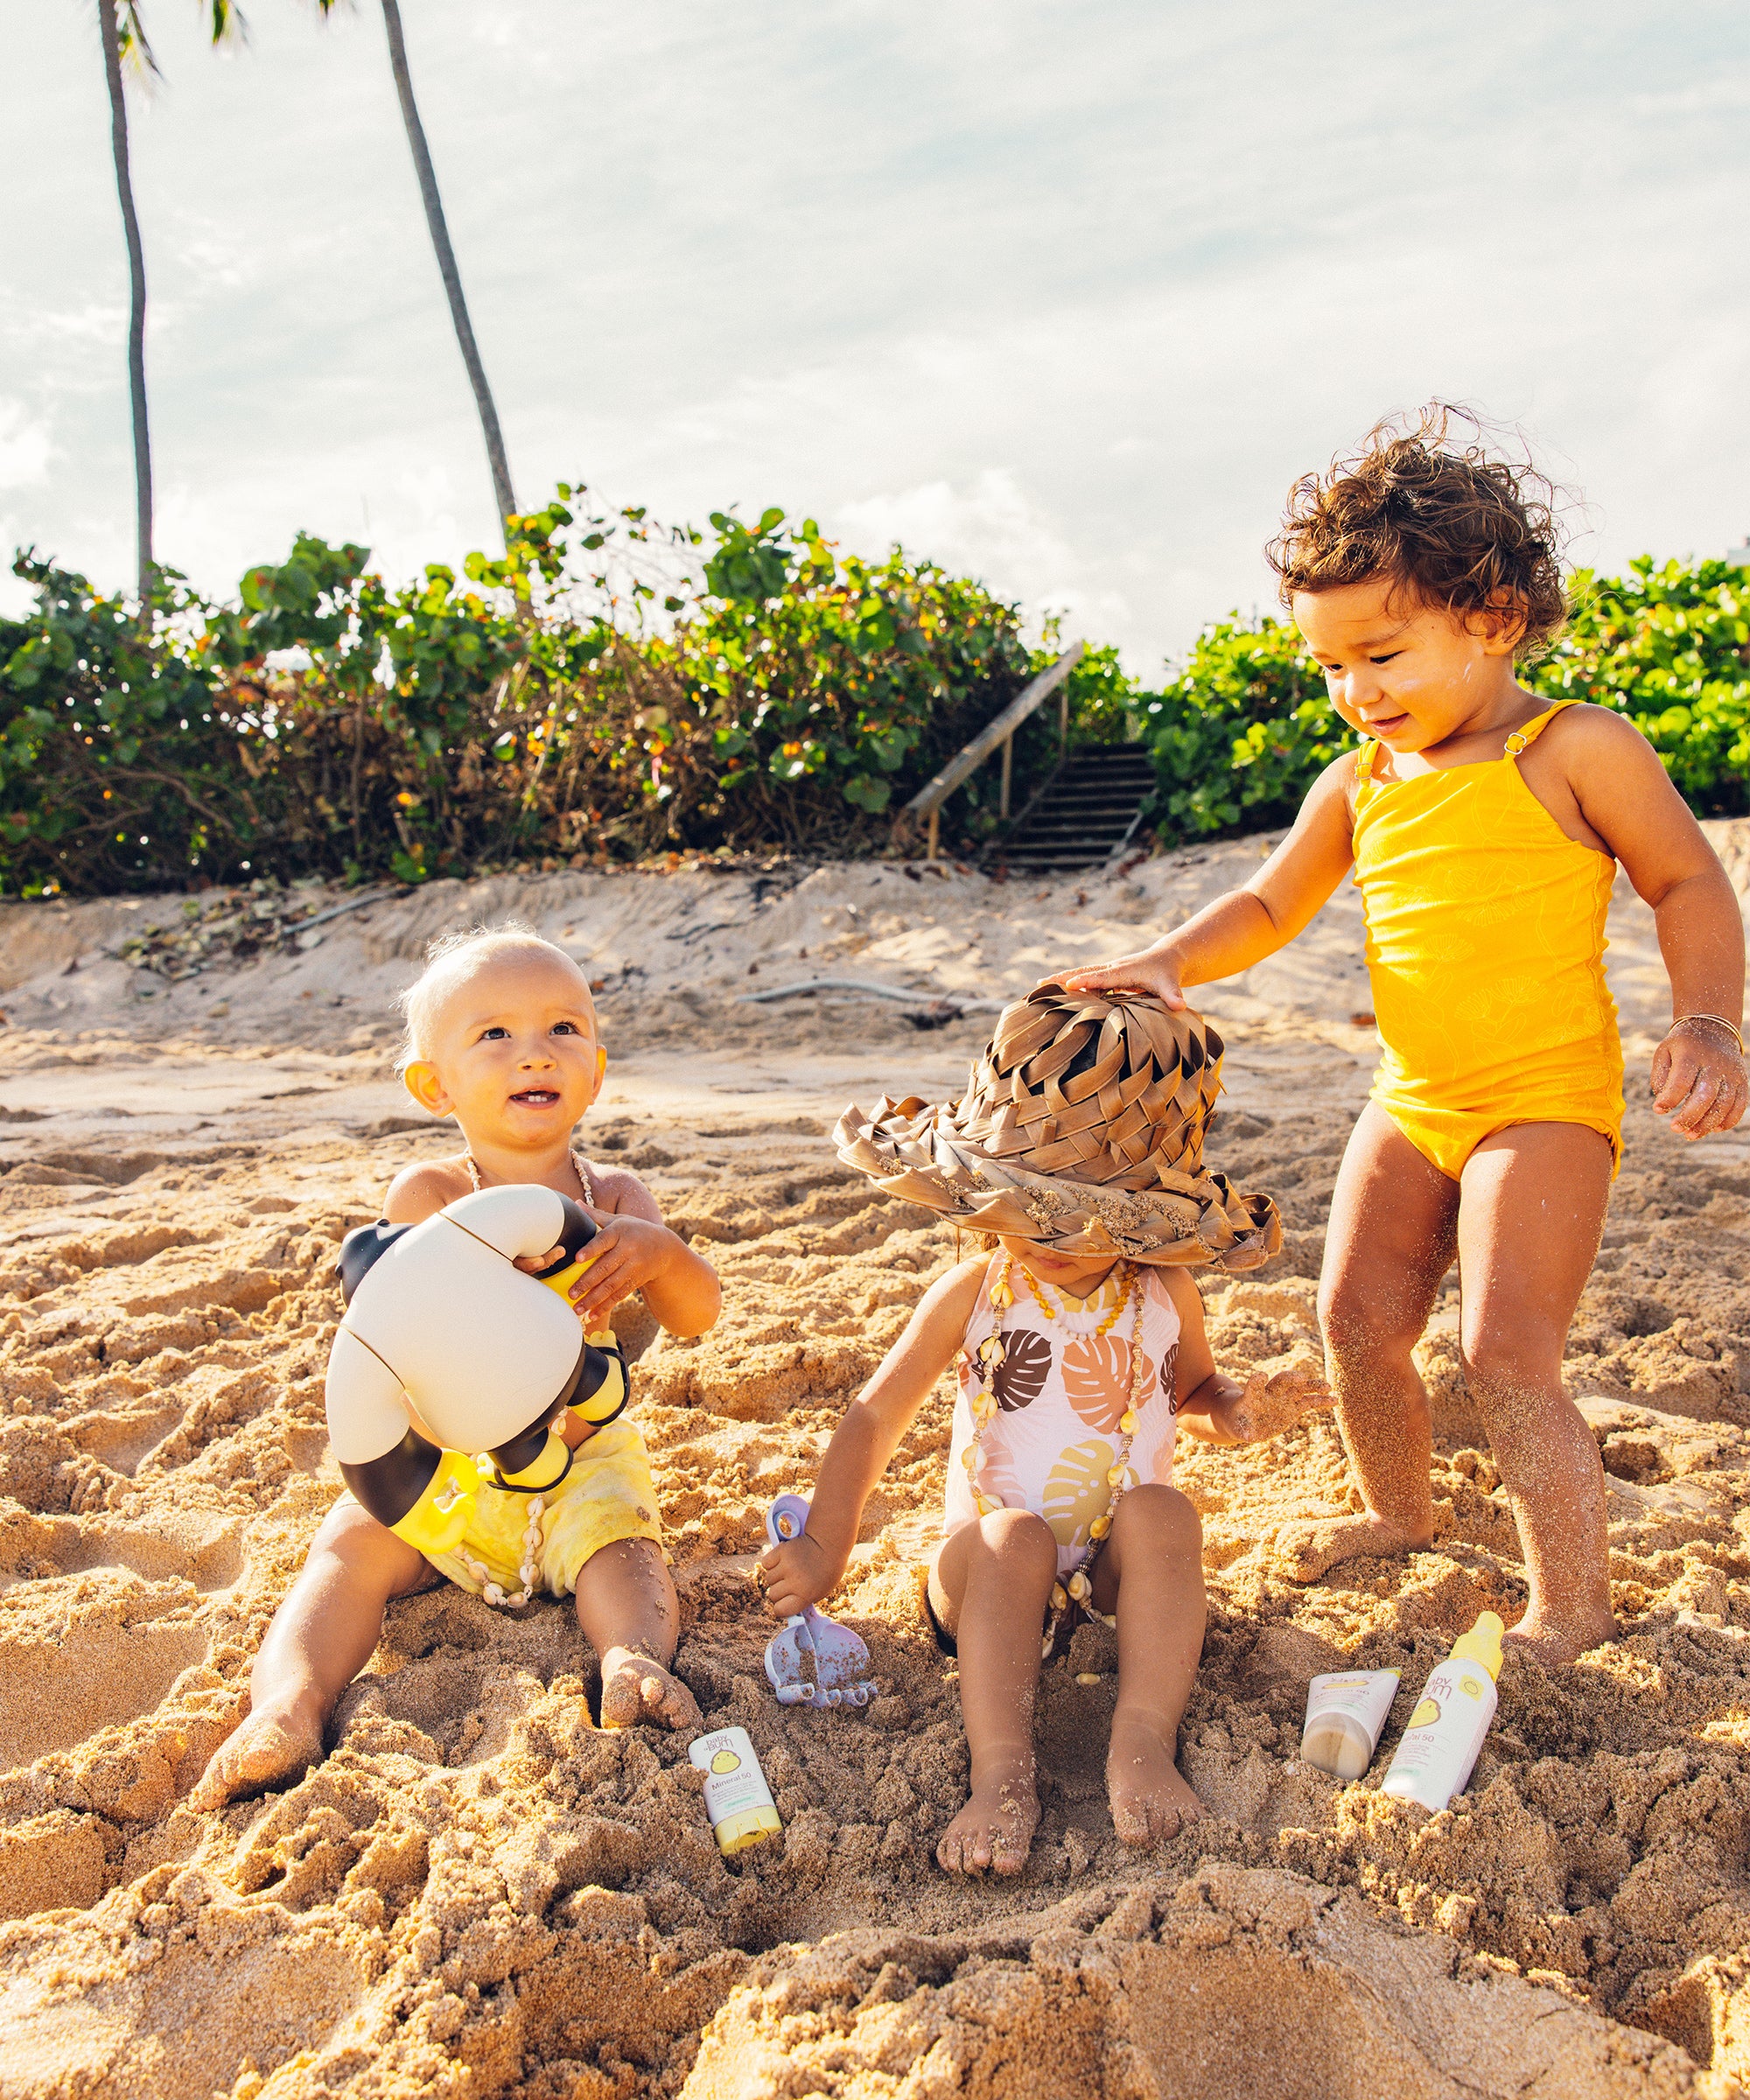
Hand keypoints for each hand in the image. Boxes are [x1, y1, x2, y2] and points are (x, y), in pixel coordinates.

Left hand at [564, 1215, 683, 1324]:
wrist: (665, 1248)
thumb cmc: (634, 1230)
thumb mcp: (620, 1220)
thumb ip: (597, 1215)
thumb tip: (575, 1204)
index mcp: (621, 1231)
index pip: (604, 1240)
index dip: (591, 1249)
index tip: (577, 1259)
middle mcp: (628, 1249)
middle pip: (605, 1267)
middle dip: (587, 1282)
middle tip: (571, 1293)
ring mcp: (634, 1267)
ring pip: (612, 1285)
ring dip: (593, 1299)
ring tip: (577, 1309)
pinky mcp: (637, 1281)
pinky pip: (620, 1295)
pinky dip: (605, 1306)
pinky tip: (592, 1314)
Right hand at [758, 1530, 837, 1619]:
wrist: (830, 1543)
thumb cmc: (828, 1570)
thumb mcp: (821, 1592)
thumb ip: (803, 1601)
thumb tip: (784, 1607)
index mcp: (806, 1595)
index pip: (779, 1610)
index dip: (781, 1607)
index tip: (784, 1602)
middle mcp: (795, 1581)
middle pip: (772, 1594)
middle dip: (779, 1591)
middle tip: (789, 1584)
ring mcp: (787, 1565)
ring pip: (768, 1579)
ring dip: (776, 1576)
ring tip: (788, 1570)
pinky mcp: (781, 1551)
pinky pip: (766, 1563)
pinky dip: (771, 1563)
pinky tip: (782, 1561)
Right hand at [1053, 941, 1185, 1006]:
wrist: (1166, 958)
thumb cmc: (1167, 973)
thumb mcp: (1172, 984)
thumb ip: (1173, 995)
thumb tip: (1180, 1006)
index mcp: (1124, 971)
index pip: (1102, 977)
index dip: (1087, 981)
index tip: (1070, 984)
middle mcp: (1112, 968)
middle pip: (1083, 971)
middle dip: (1063, 977)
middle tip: (1041, 983)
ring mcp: (1107, 971)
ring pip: (1081, 973)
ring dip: (1061, 979)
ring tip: (1039, 986)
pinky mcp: (1106, 977)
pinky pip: (1085, 979)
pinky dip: (1069, 984)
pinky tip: (1055, 992)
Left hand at [1223, 1360, 1333, 1443]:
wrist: (1245, 1419)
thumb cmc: (1239, 1422)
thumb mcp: (1239, 1428)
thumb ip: (1246, 1431)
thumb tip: (1248, 1437)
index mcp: (1254, 1396)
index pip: (1255, 1385)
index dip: (1257, 1380)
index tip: (1261, 1376)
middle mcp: (1271, 1393)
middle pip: (1282, 1382)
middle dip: (1291, 1379)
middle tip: (1301, 1379)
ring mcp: (1284, 1399)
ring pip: (1300, 1388)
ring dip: (1312, 1386)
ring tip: (1327, 1387)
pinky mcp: (1294, 1407)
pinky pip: (1309, 1401)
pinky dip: (1321, 1401)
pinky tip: (1335, 1401)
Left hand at [1652, 1022, 1746, 1139]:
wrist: (1713, 1029)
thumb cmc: (1682, 1047)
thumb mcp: (1664, 1052)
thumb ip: (1660, 1076)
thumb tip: (1662, 1102)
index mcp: (1691, 1055)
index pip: (1681, 1081)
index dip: (1670, 1099)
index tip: (1658, 1110)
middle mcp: (1715, 1064)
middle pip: (1705, 1096)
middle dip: (1689, 1117)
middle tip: (1675, 1129)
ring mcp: (1731, 1073)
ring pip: (1724, 1104)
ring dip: (1707, 1124)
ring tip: (1690, 1135)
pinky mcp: (1742, 1081)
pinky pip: (1740, 1105)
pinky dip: (1728, 1120)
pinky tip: (1713, 1129)